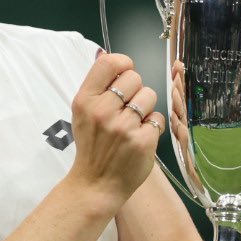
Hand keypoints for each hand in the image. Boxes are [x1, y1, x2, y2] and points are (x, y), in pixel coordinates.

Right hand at [68, 52, 165, 210]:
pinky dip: (153, 127)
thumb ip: (96, 87)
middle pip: (134, 78)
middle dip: (135, 91)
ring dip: (145, 108)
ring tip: (133, 124)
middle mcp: (102, 111)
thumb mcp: (82, 114)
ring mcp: (123, 126)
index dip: (123, 65)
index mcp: (85, 101)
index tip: (124, 76)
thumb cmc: (92, 147)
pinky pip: (158, 118)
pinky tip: (140, 138)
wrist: (96, 184)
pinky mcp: (142, 140)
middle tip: (126, 109)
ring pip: (149, 96)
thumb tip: (106, 56)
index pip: (110, 63)